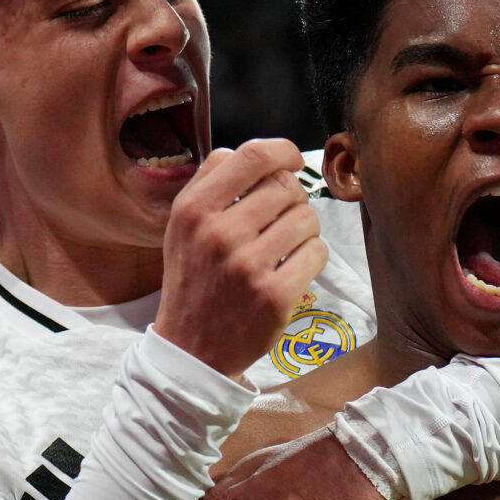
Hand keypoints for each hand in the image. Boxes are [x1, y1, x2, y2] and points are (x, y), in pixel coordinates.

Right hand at [156, 138, 327, 379]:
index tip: (292, 160)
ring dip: (304, 229)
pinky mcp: (275, 295)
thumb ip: (211, 181)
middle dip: (293, 199)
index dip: (283, 151)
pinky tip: (292, 267)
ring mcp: (248, 266)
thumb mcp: (182, 224)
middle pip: (287, 187)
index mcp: (194, 208)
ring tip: (285, 246)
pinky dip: (312, 256)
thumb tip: (257, 154)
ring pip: (307, 218)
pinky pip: (317, 252)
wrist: (192, 348)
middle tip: (281, 219)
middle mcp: (219, 233)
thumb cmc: (193, 278)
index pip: (254, 156)